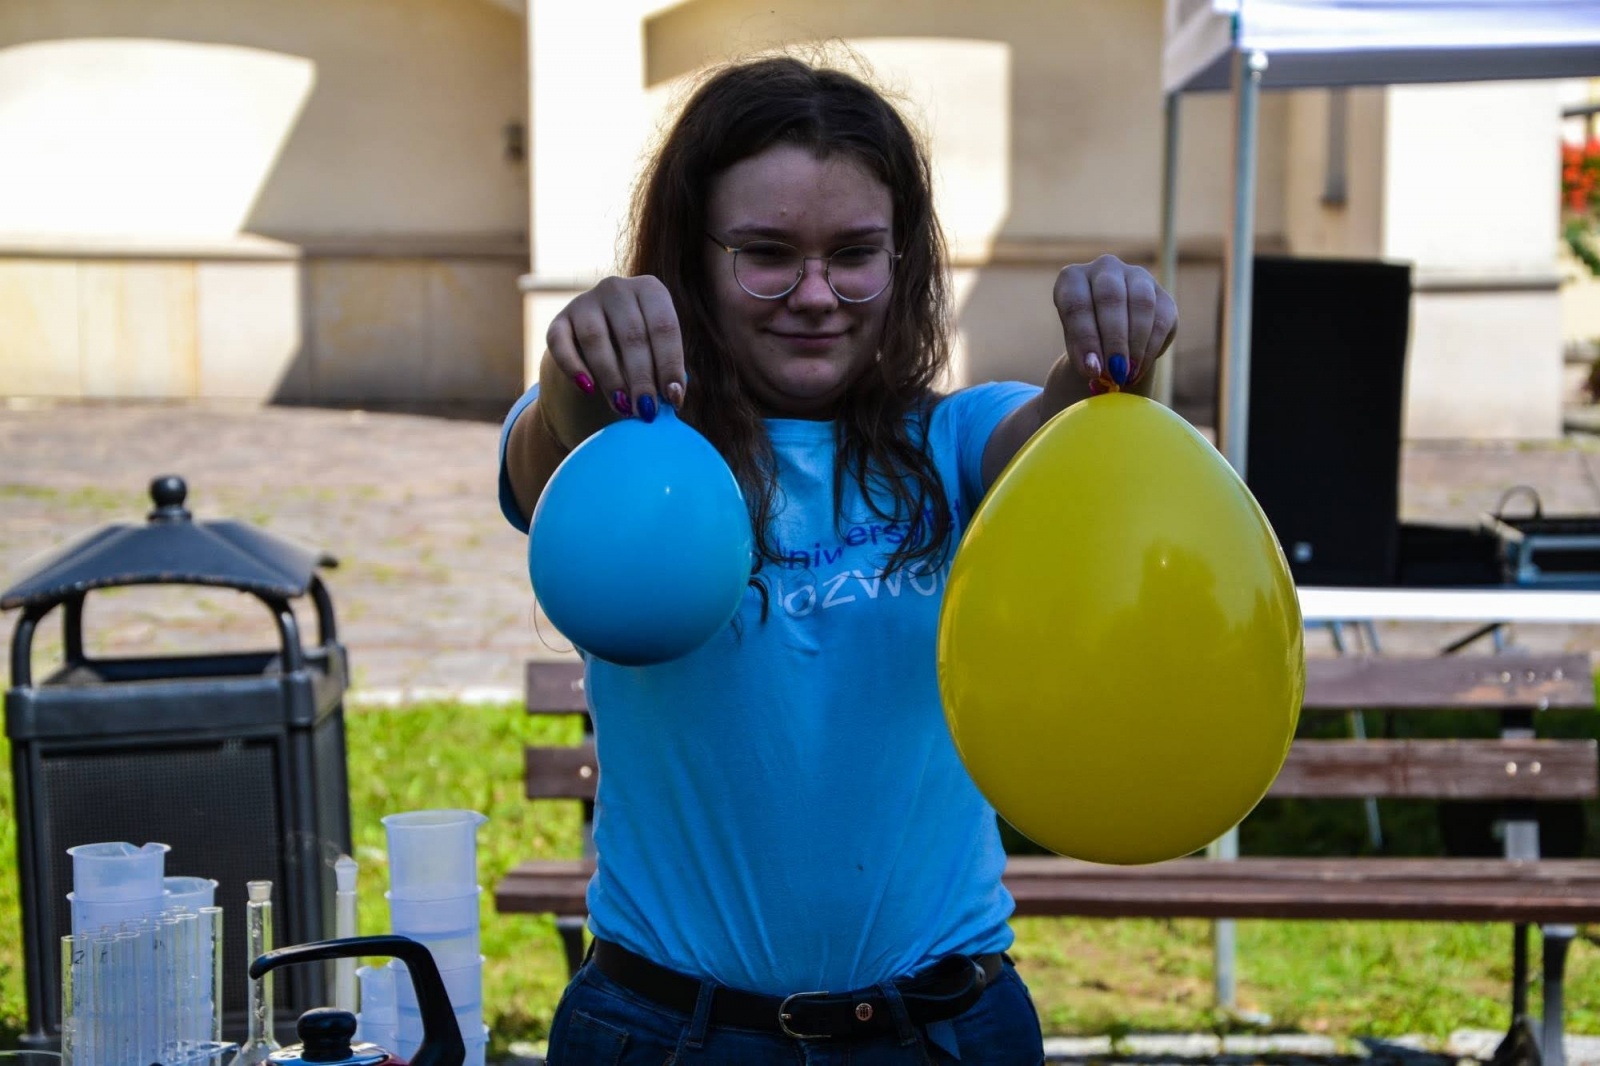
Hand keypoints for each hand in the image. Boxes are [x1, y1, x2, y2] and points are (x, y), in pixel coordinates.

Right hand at [547, 275, 685, 420]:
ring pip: (595, 339)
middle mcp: (617, 289)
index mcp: (650, 290)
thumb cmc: (639, 352)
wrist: (599, 347)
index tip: (673, 399)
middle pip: (632, 335)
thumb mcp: (657, 354)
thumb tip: (672, 398)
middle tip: (646, 411)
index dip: (669, 365)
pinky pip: (560, 343)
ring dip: (611, 377)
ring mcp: (585, 301)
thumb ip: (665, 372)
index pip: (664, 326)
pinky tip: (587, 389)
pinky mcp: (558, 320)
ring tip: (622, 407)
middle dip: (641, 378)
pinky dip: (573, 367)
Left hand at [1053, 255, 1177, 392]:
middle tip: (1114, 372)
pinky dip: (1150, 348)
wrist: (1110, 339)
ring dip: (1135, 344)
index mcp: (1073, 278)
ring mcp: (1137, 276)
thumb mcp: (1076, 348)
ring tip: (1127, 374)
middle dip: (1113, 339)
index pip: (1076, 303)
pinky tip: (1138, 368)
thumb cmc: (1086, 341)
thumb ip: (1083, 358)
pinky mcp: (1162, 295)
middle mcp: (1105, 268)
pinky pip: (1161, 319)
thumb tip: (1096, 371)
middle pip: (1111, 297)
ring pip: (1142, 304)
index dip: (1085, 338)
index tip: (1091, 369)